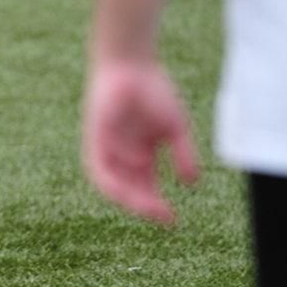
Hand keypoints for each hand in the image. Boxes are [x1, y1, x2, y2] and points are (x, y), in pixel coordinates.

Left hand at [82, 57, 200, 224]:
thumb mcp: (174, 128)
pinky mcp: (93, 139)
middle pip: (129, 189)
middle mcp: (121, 155)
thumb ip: (183, 155)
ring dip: (131, 198)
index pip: (146, 187)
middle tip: (165, 218)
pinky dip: (115, 176)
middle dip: (146, 206)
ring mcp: (106, 148)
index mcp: (140, 154)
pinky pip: (100, 167)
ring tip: (150, 206)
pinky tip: (135, 175)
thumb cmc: (154, 92)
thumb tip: (192, 183)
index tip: (174, 222)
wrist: (131, 65)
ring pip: (113, 183)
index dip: (158, 206)